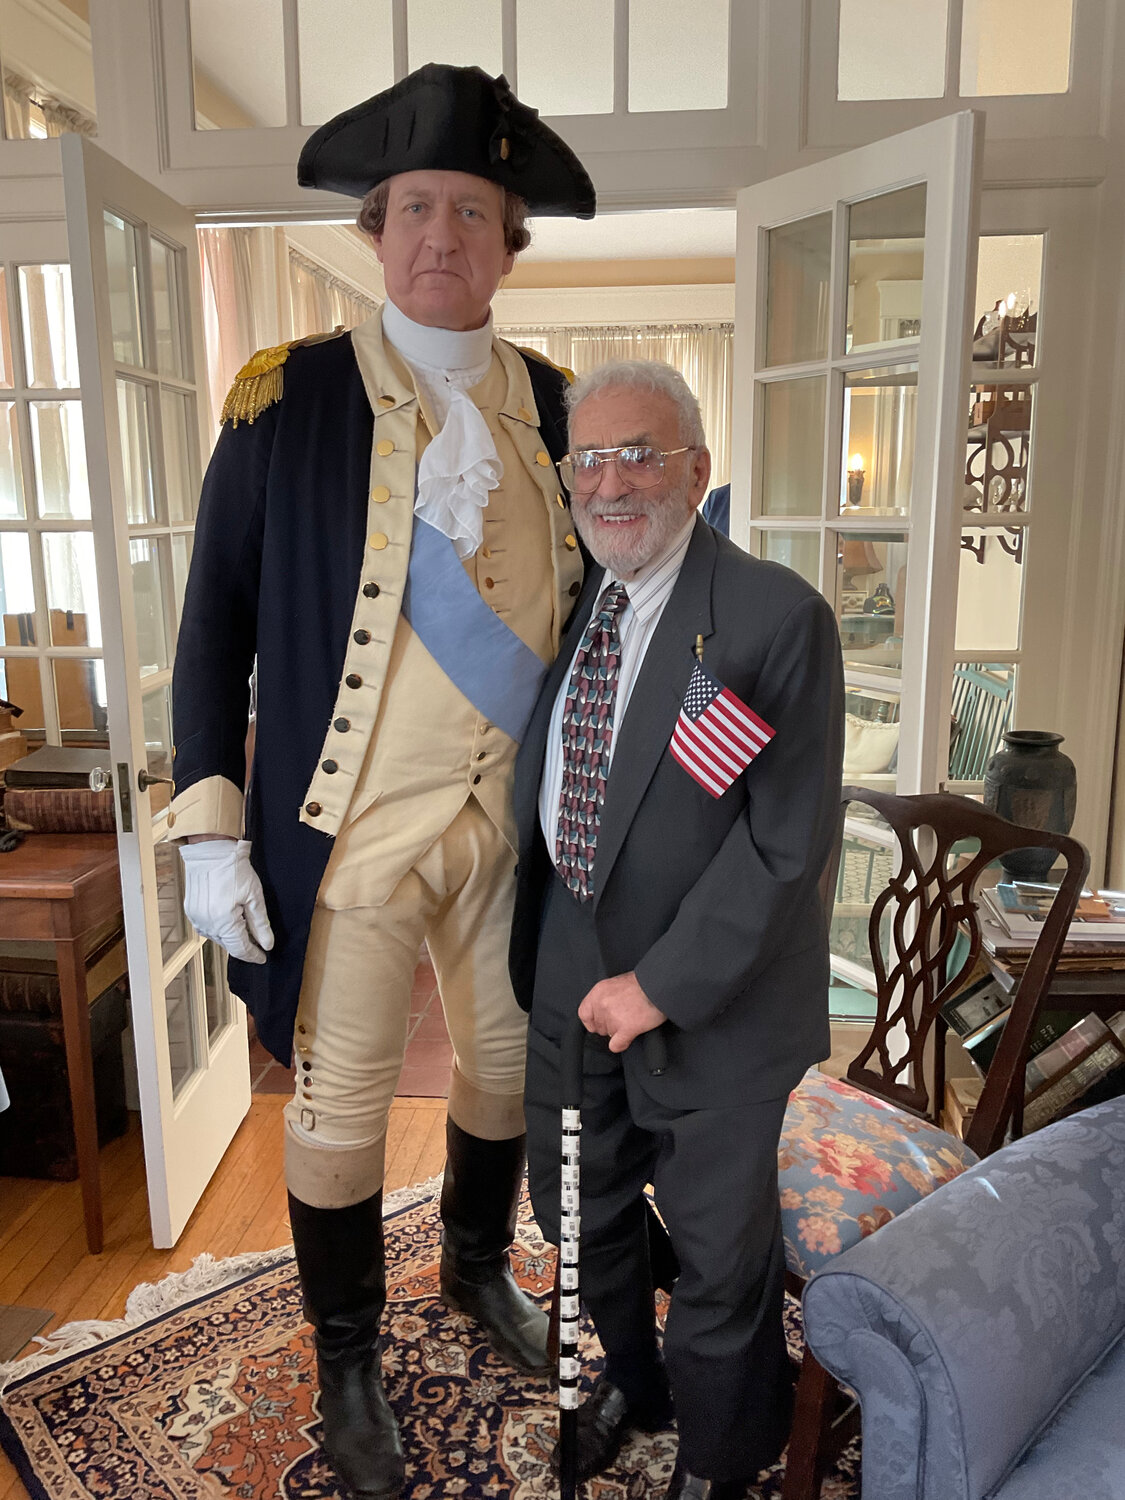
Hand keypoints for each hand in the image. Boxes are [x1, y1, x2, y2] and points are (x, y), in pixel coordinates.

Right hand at [179, 838, 274, 963]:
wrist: (210, 852)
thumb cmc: (233, 869)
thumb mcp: (254, 896)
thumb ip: (260, 924)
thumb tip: (267, 944)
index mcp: (223, 922)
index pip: (240, 948)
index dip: (253, 955)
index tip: (263, 957)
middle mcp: (206, 924)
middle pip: (229, 945)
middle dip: (244, 946)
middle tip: (258, 943)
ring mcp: (196, 919)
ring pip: (218, 938)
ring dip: (232, 937)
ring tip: (245, 928)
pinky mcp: (191, 912)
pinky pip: (208, 928)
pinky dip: (221, 928)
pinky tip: (230, 920)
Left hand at [578, 971, 665, 1054]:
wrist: (659, 985)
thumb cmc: (642, 983)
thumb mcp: (617, 983)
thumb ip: (606, 996)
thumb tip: (603, 1009)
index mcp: (599, 991)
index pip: (584, 1013)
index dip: (592, 1021)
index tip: (599, 1023)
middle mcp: (602, 1004)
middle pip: (599, 1026)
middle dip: (610, 1026)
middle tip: (624, 1017)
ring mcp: (613, 1017)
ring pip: (609, 1035)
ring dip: (619, 1032)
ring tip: (632, 1019)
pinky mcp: (626, 1028)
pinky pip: (616, 1045)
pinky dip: (621, 1044)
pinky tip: (629, 1037)